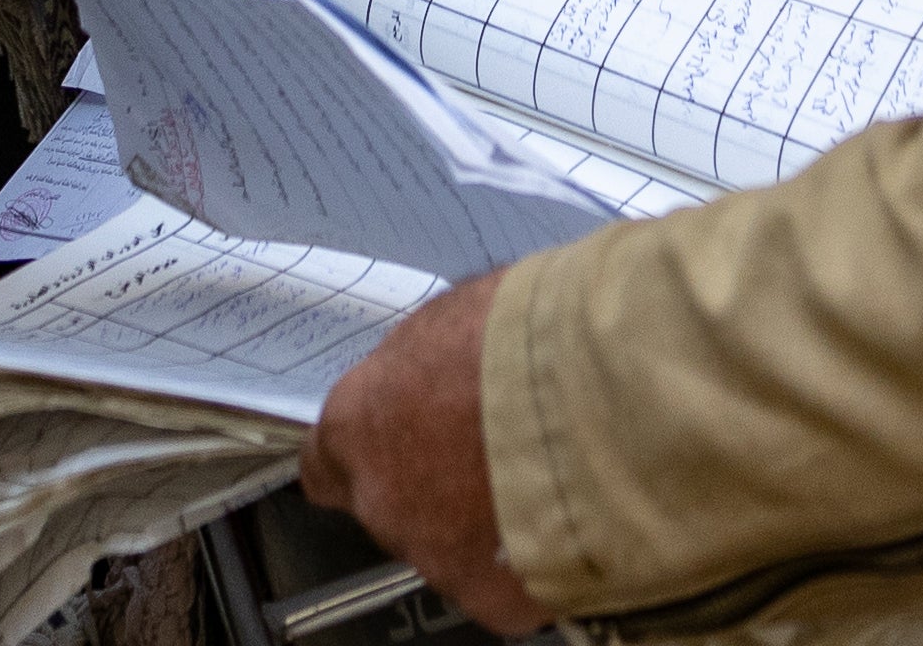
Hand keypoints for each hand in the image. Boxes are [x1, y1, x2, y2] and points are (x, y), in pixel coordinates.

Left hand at [303, 275, 536, 632]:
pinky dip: (528, 562)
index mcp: (358, 426)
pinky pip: (504, 585)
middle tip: (489, 454)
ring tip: (540, 483)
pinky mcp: (496, 597)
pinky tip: (561, 522)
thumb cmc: (526, 341)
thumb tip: (435, 378)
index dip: (367, 454)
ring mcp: (436, 556)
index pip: (328, 461)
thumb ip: (424, 370)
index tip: (394, 446)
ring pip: (448, 547)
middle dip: (434, 486)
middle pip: (392, 506)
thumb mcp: (451, 323)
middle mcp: (382, 501)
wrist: (595, 397)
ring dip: (481, 522)